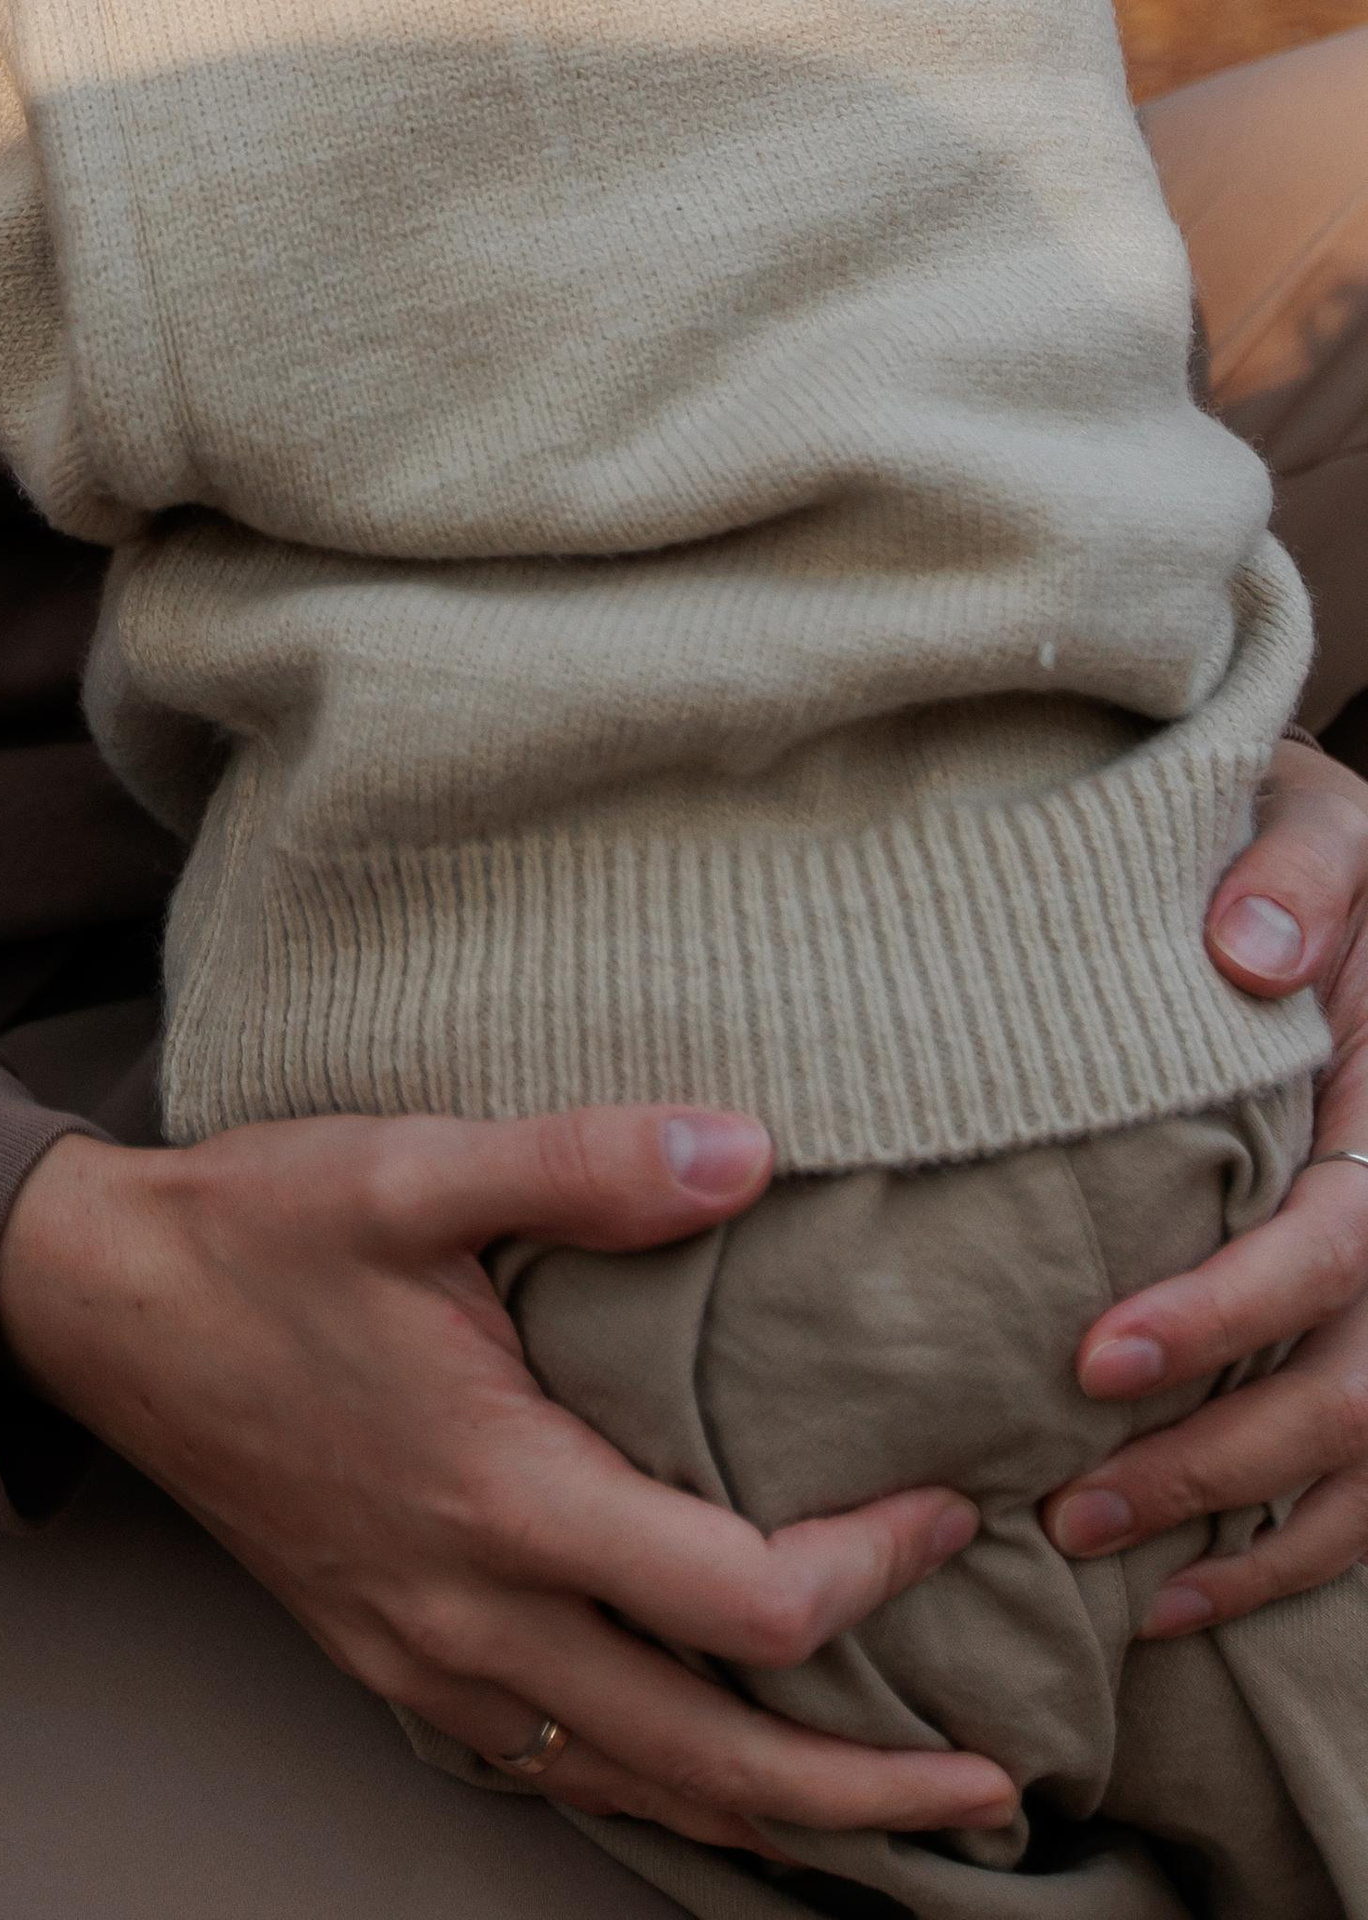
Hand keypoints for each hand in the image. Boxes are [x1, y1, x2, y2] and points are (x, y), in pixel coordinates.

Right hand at [0, 1109, 1016, 1851]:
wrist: (99, 1304)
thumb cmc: (259, 1228)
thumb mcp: (413, 1164)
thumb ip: (584, 1162)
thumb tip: (750, 1148)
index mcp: (502, 1494)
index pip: (742, 1599)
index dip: (872, 1572)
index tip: (949, 1511)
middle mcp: (472, 1609)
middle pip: (713, 1757)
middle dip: (868, 1791)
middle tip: (999, 1787)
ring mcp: (426, 1655)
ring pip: (633, 1785)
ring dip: (775, 1813)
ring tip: (891, 1812)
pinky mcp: (391, 1659)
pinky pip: (552, 1768)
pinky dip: (658, 1791)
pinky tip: (712, 1778)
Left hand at [1046, 736, 1367, 1625]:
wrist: (1340, 879)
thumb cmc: (1298, 844)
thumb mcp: (1315, 817)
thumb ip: (1294, 874)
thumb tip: (1243, 954)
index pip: (1338, 1245)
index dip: (1225, 1313)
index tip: (1092, 1352)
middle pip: (1358, 1387)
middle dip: (1217, 1459)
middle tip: (1067, 1496)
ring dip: (1246, 1529)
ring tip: (1102, 1558)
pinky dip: (1295, 1552)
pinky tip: (1188, 1589)